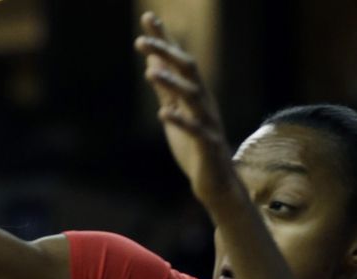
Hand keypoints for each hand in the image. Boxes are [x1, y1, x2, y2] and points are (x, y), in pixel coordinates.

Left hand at [133, 12, 237, 208]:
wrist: (215, 183)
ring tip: (150, 72)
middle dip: (167, 53)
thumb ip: (166, 89)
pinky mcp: (207, 145)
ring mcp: (207, 122)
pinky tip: (164, 113)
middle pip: (188, 70)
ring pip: (192, 97)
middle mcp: (204, 102)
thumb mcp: (175, 112)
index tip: (148, 17)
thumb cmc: (194, 148)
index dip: (165, 39)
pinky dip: (180, 121)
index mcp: (195, 94)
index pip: (179, 60)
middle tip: (141, 41)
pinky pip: (195, 130)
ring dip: (171, 84)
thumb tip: (153, 61)